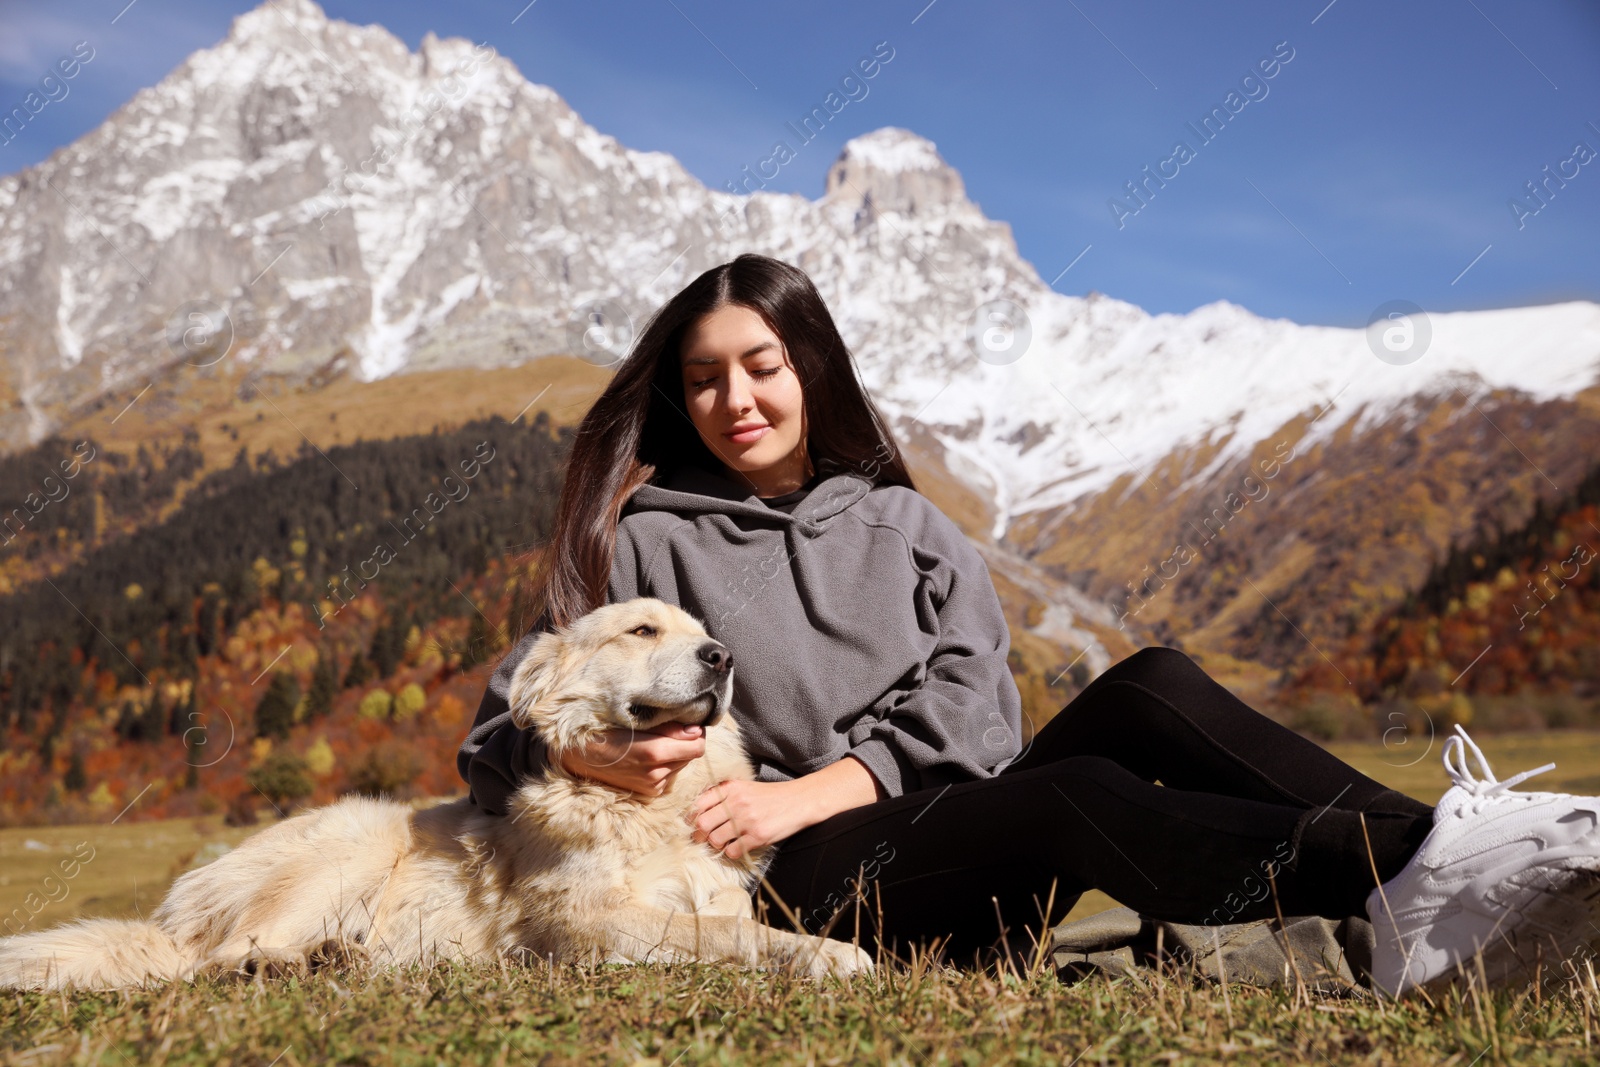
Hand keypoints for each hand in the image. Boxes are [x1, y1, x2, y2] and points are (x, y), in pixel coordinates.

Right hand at [558, 721, 704, 795]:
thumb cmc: (604, 732)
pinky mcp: (649, 793)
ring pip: (680, 765)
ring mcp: (653, 786)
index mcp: (654, 752)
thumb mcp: (635, 722)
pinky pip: (669, 776)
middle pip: (691, 756)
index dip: (697, 734)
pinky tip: (646, 757)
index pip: (697, 746)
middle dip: (685, 743)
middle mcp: (656, 774)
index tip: (688, 724)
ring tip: (652, 743)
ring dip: (675, 755)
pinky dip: (665, 765)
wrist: (577, 757)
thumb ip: (669, 728)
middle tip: (666, 731)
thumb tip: (697, 730)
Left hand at [688, 779, 811, 859]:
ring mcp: (747, 820)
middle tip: (703, 838)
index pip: (699, 804)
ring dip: (716, 845)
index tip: (693, 824)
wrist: (800, 800)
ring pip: (715, 840)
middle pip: (703, 824)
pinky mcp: (758, 836)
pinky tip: (738, 846)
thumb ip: (724, 795)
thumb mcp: (745, 787)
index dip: (691, 817)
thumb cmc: (771, 795)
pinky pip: (732, 851)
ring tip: (723, 842)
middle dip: (699, 835)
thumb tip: (698, 810)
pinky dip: (731, 852)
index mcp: (731, 788)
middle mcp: (736, 803)